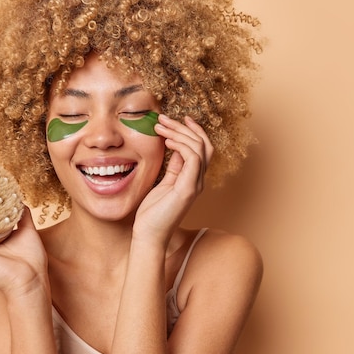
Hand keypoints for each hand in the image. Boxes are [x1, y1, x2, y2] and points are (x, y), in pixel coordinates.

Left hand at [133, 115, 213, 245]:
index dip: (193, 131)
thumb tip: (175, 148)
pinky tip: (166, 140)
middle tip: (164, 118)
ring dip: (180, 132)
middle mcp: (198, 180)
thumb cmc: (152, 213)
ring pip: (199, 148)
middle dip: (185, 127)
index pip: (202, 149)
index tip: (178, 119)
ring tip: (161, 125)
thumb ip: (173, 167)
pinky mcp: (188, 189)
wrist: (149, 235)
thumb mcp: (162, 183)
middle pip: (204, 145)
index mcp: (193, 179)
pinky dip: (181, 145)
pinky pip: (192, 159)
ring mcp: (195, 185)